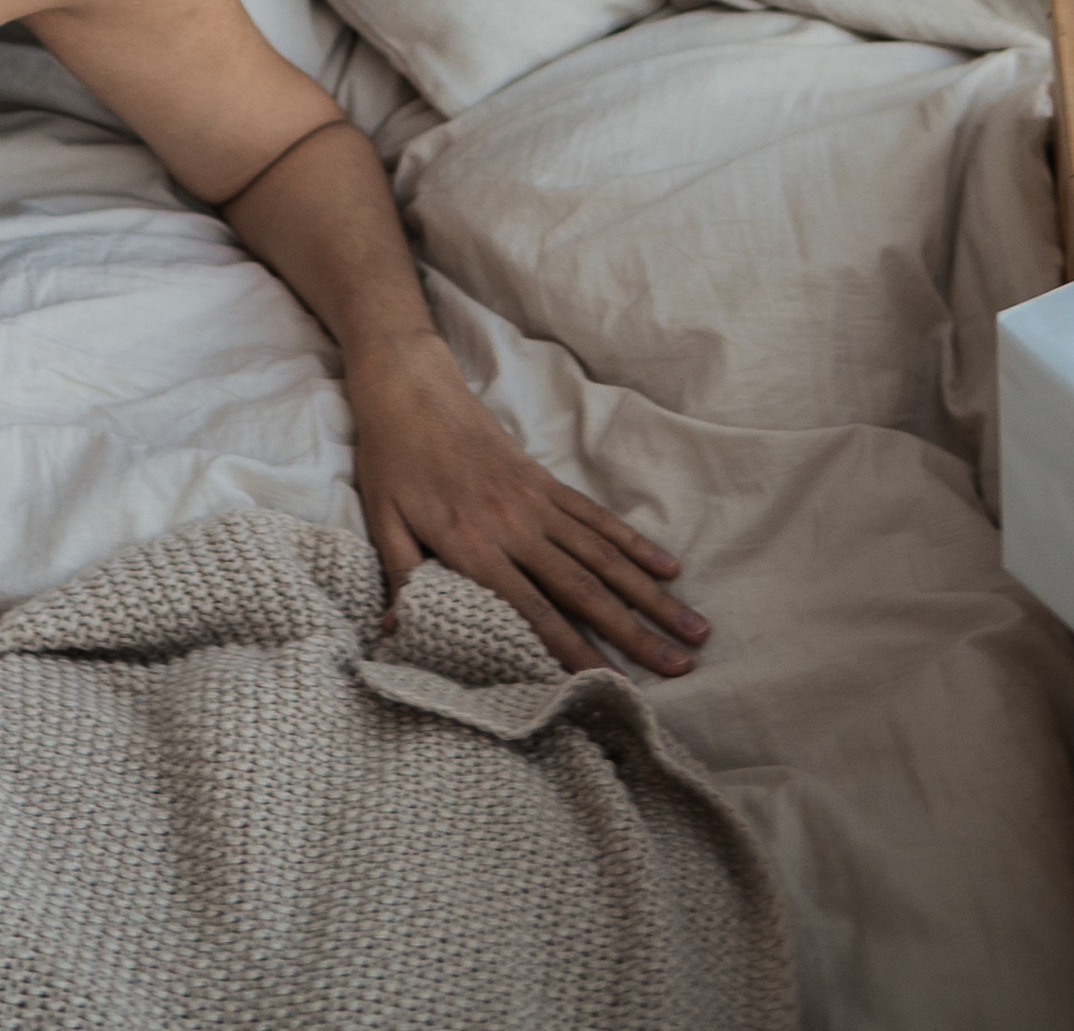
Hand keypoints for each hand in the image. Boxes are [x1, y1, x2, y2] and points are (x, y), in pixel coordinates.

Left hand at [351, 333, 707, 680]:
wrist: (410, 387)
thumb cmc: (391, 459)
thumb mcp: (380, 521)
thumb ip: (399, 576)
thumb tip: (399, 635)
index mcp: (471, 544)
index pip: (532, 611)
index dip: (575, 651)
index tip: (613, 687)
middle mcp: (514, 526)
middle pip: (584, 590)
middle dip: (635, 633)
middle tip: (682, 667)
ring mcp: (536, 501)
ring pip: (603, 556)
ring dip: (651, 595)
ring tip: (694, 628)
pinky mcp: (546, 481)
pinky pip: (596, 518)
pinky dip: (635, 544)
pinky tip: (668, 569)